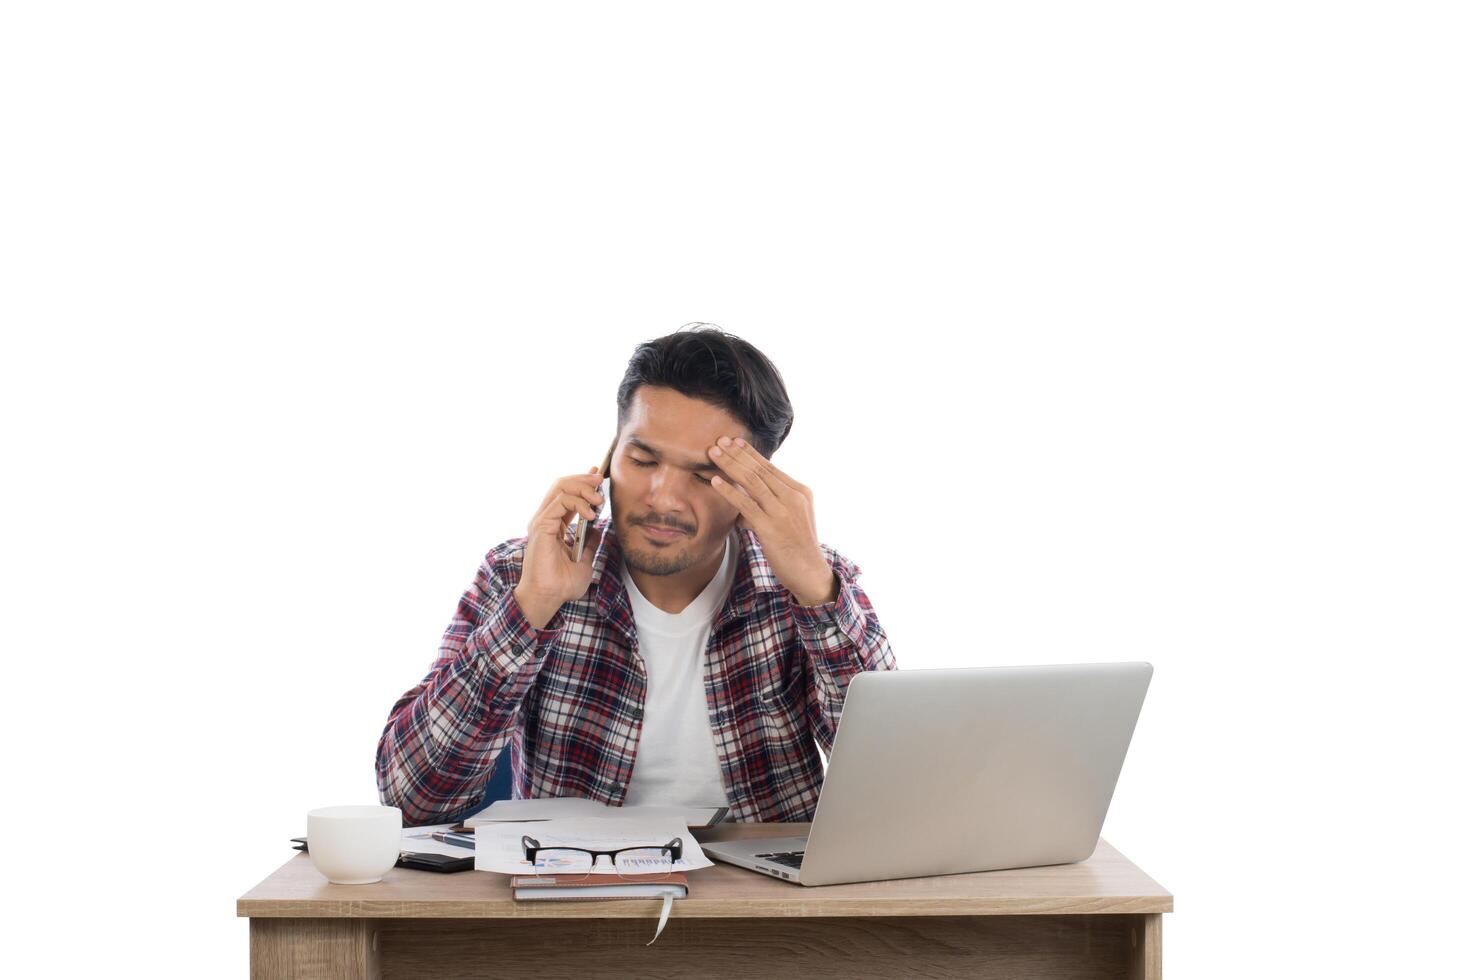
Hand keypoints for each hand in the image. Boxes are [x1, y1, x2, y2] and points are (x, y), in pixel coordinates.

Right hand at [516, 465, 606, 626]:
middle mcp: (545, 519)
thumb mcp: (585, 561)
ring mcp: (541, 521)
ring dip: (583, 488)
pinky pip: (560, 503)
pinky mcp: (541, 526)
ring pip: (560, 488)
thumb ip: (589, 543)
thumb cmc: (561, 585)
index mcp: (552, 525)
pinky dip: (578, 503)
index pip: (566, 494)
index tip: (599, 476)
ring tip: (598, 500)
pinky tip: (591, 514)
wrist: (549, 597)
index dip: (582, 481)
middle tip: (601, 481)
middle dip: (584, 479)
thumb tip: (597, 530)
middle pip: (562, 485)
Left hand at [705, 436, 837, 605]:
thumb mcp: (789, 520)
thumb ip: (769, 507)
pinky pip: (746, 504)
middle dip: (737, 454)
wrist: (810, 572)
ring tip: (713, 453)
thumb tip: (742, 507)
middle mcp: (793, 497)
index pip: (770, 468)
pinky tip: (716, 481)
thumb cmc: (797, 547)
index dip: (750, 454)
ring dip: (730, 465)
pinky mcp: (771, 527)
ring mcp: (782, 512)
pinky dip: (729, 491)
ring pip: (752, 482)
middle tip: (719, 440)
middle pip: (759, 470)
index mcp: (800, 491)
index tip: (734, 442)